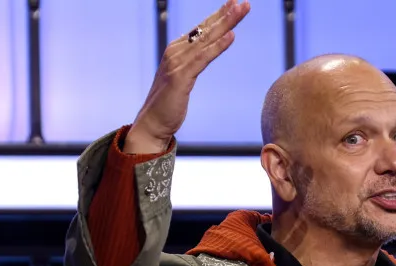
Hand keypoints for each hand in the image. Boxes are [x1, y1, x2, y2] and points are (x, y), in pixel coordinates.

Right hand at [126, 0, 250, 152]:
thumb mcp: (182, 78)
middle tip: (244, 2)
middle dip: (226, 14)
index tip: (235, 3)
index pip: (201, 29)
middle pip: (205, 30)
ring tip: (240, 11)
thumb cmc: (168, 104)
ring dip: (225, 24)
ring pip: (206, 39)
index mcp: (177, 51)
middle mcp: (175, 52)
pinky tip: (231, 36)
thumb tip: (204, 53)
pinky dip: (218, 46)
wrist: (152, 124)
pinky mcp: (180, 77)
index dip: (219, 15)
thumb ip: (192, 63)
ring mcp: (177, 63)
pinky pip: (203, 58)